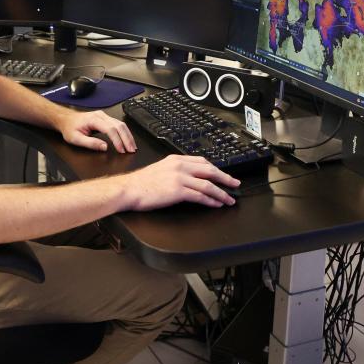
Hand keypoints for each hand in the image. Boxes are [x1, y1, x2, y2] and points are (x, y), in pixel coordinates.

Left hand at [57, 110, 136, 152]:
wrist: (66, 119)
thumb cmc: (70, 128)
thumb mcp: (76, 139)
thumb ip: (91, 143)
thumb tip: (104, 147)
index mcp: (93, 119)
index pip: (110, 129)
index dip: (118, 140)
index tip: (121, 150)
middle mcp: (101, 115)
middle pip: (119, 126)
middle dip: (127, 139)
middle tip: (131, 150)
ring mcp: (104, 116)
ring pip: (121, 124)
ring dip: (128, 136)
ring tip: (132, 147)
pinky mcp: (106, 118)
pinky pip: (119, 124)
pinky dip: (125, 133)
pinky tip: (128, 139)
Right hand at [121, 155, 238, 209]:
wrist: (128, 189)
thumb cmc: (140, 183)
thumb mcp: (160, 169)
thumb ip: (174, 171)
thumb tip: (188, 179)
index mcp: (175, 159)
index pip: (202, 161)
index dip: (215, 169)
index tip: (223, 174)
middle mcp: (179, 166)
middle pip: (209, 170)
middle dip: (225, 178)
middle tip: (235, 184)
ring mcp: (179, 178)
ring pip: (208, 184)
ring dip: (221, 193)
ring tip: (229, 199)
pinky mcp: (178, 191)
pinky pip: (200, 195)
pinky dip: (211, 200)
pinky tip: (216, 204)